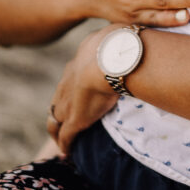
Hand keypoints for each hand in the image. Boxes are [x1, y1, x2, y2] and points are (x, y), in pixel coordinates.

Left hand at [47, 26, 117, 155]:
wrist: (111, 58)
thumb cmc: (120, 44)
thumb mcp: (117, 36)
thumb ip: (121, 40)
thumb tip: (135, 36)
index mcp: (78, 63)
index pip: (71, 78)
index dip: (73, 88)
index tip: (79, 93)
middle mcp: (67, 82)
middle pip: (57, 99)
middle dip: (59, 109)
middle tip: (64, 119)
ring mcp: (68, 101)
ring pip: (54, 119)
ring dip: (57, 129)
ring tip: (63, 140)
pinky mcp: (74, 120)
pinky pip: (65, 136)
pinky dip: (65, 144)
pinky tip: (68, 153)